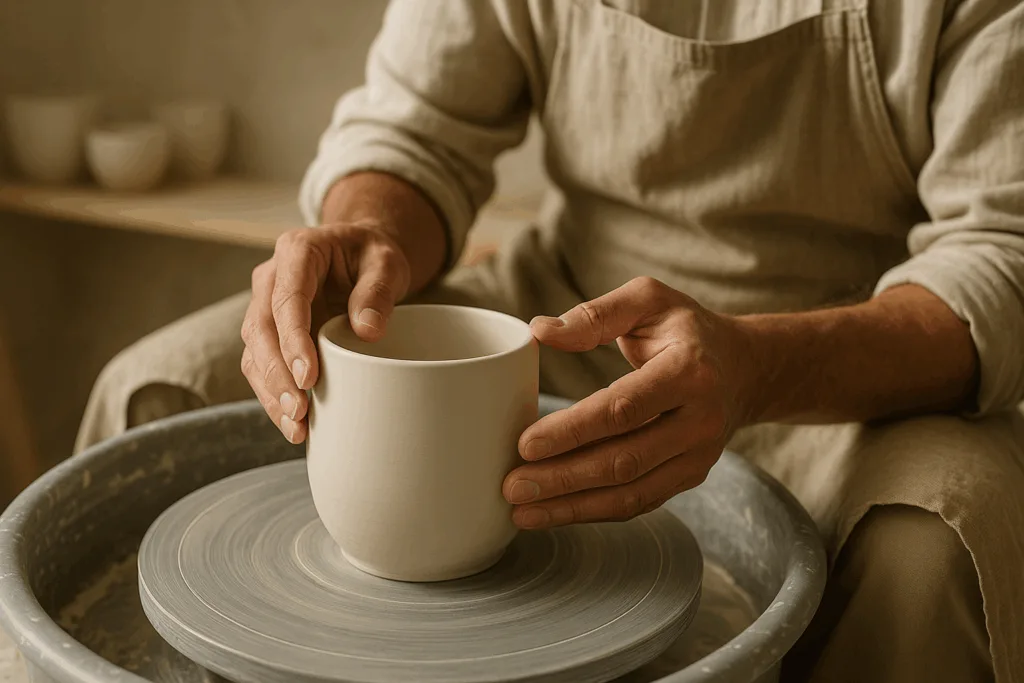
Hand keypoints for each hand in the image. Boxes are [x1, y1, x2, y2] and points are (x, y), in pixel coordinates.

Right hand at [240, 221, 410, 443]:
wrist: (362, 256)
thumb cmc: (373, 256)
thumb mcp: (387, 264)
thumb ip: (378, 291)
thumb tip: (367, 331)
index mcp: (298, 251)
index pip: (286, 297)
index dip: (293, 339)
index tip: (307, 376)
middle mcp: (272, 278)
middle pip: (260, 328)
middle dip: (276, 374)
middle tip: (299, 410)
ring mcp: (266, 306)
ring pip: (254, 351)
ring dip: (271, 391)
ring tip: (297, 426)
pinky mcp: (271, 332)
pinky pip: (262, 365)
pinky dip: (274, 395)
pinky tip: (293, 423)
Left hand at [502, 277, 756, 528]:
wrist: (746, 369)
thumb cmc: (686, 330)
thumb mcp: (648, 300)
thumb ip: (594, 314)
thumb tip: (539, 331)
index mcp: (688, 371)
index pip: (623, 409)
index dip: (573, 430)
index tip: (525, 444)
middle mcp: (699, 420)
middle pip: (624, 460)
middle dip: (563, 478)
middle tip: (511, 486)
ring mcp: (698, 456)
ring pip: (630, 492)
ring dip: (572, 507)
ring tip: (521, 511)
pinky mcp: (689, 477)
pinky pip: (639, 502)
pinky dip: (593, 512)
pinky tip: (555, 512)